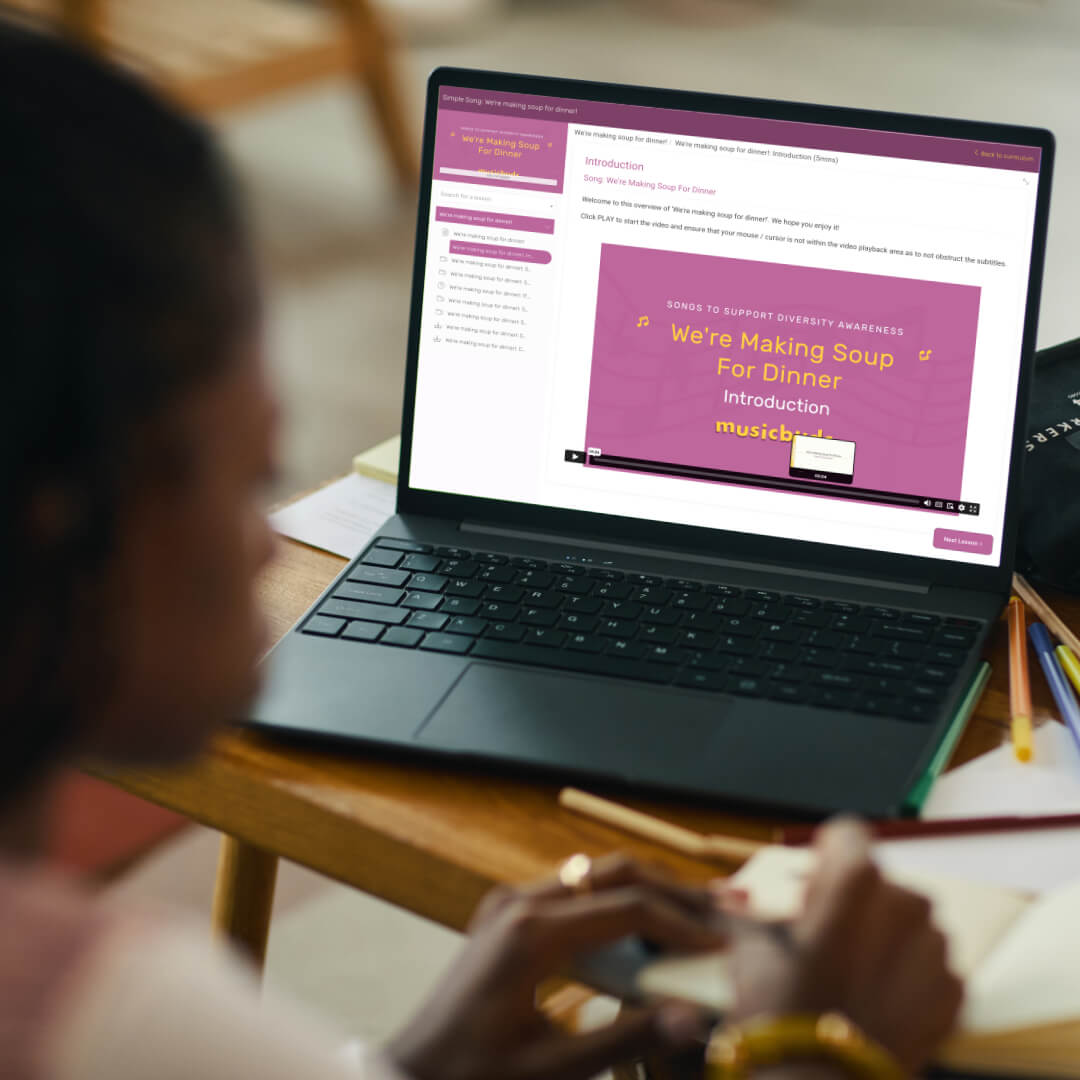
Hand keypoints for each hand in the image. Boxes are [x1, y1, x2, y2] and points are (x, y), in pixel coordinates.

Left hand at [384, 854, 723, 1079]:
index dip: (681, 924)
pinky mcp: (505, 913)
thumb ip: (624, 1040)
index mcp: (531, 933)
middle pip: (612, 873)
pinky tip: (639, 930)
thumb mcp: (554, 1070)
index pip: (627, 909)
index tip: (722, 943)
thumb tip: (689, 1017)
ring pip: (592, 875)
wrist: (413, 1073)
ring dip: (642, 892)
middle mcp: (519, 902)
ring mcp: (508, 902)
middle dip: (669, 891)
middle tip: (718, 912)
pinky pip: (570, 890)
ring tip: (690, 917)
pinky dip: (611, 903)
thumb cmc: (475, 1076)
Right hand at [726, 819, 963, 1073]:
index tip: (814, 881)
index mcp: (856, 880)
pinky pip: (930, 967)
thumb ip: (747, 912)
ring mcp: (934, 949)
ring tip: (851, 975)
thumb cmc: (780, 1013)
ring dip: (884, 938)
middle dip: (855, 904)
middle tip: (825, 940)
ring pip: (908, 924)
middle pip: (879, 883)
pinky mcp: (952, 992)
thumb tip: (727, 899)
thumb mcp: (748, 948)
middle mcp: (904, 904)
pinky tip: (875, 999)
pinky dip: (907, 977)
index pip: (849, 835)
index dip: (826, 855)